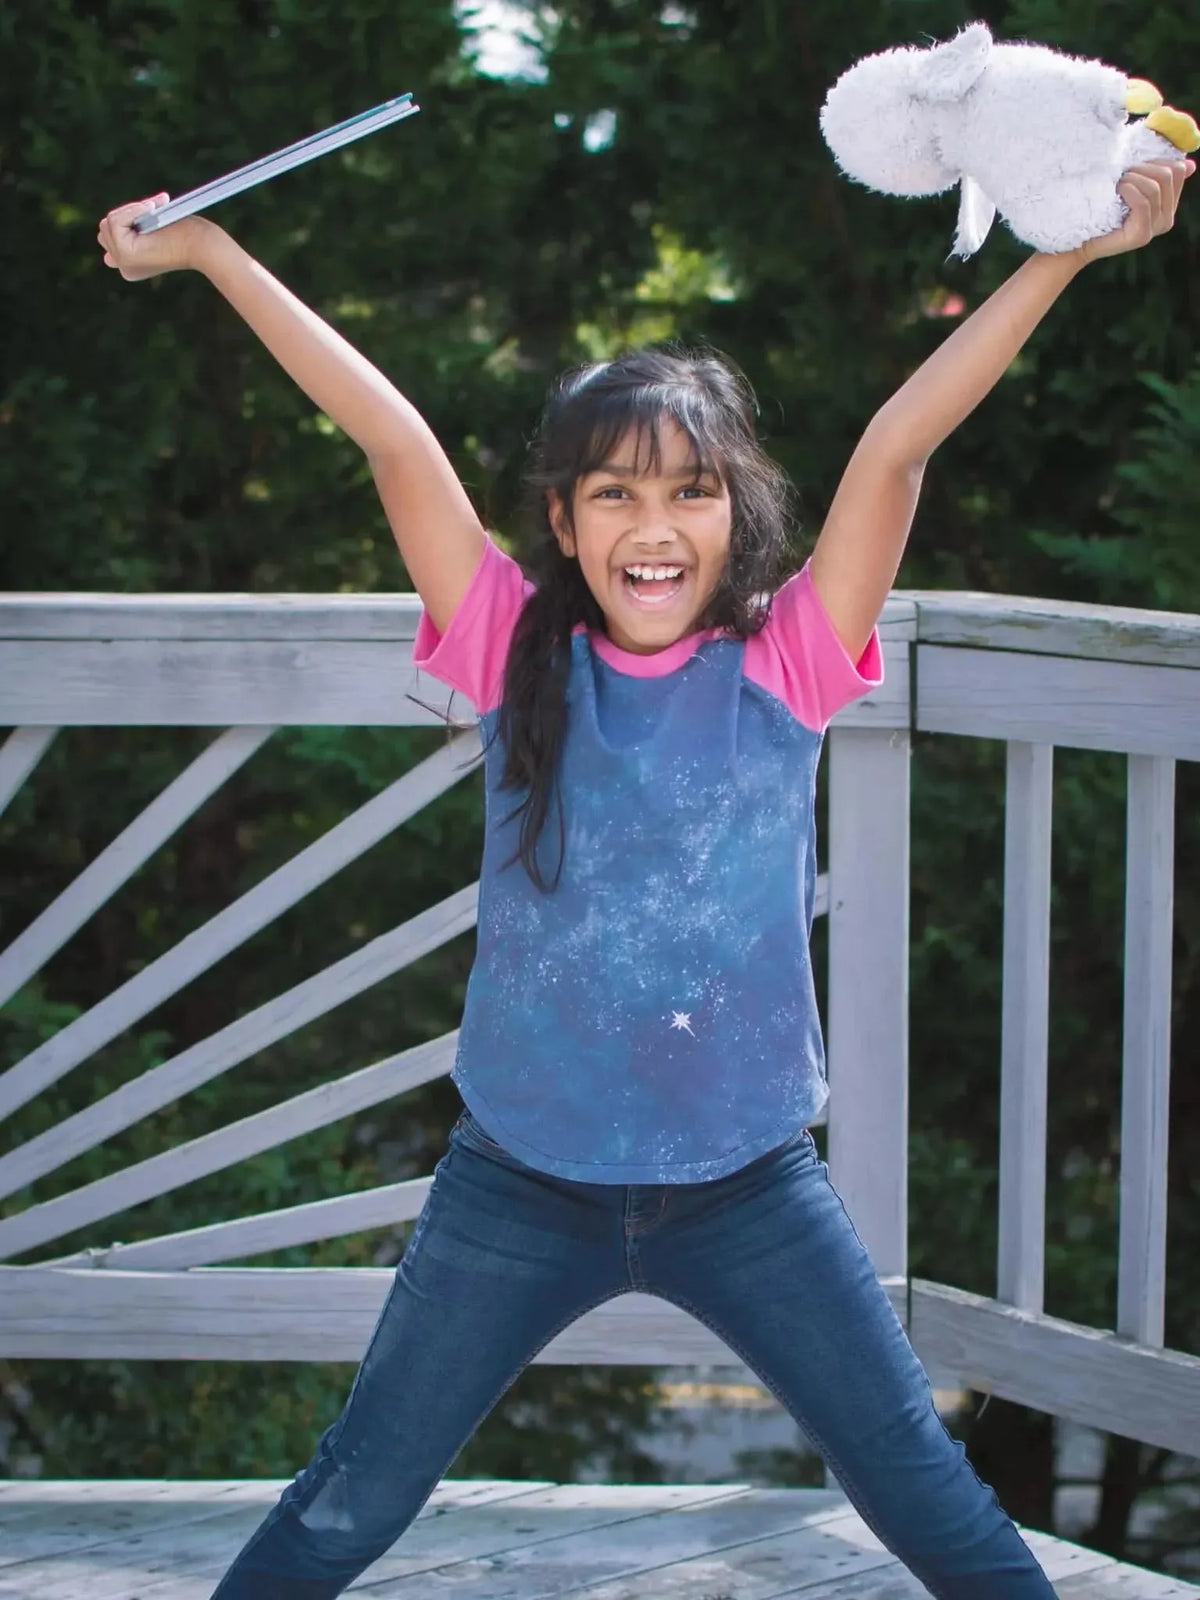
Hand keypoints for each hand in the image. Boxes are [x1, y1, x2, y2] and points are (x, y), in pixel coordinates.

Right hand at [97, 194, 219, 279]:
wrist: (199, 244)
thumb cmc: (184, 234)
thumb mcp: (153, 228)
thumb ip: (131, 227)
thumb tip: (109, 223)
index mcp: (131, 266)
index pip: (109, 237)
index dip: (124, 220)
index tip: (150, 211)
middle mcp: (124, 267)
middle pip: (105, 228)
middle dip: (127, 213)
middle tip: (155, 207)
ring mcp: (122, 262)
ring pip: (108, 223)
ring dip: (132, 210)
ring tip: (154, 209)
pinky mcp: (124, 253)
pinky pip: (115, 220)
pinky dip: (132, 210)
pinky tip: (151, 211)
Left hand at [1077, 158, 1193, 264]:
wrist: (1081, 239)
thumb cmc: (1102, 208)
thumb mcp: (1131, 186)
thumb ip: (1155, 174)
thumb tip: (1190, 164)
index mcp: (1168, 204)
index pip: (1178, 169)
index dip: (1156, 160)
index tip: (1134, 166)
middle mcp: (1166, 219)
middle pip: (1168, 175)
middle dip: (1143, 168)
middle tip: (1123, 174)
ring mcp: (1155, 229)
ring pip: (1155, 187)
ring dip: (1132, 178)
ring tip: (1118, 184)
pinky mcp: (1142, 236)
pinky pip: (1143, 202)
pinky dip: (1129, 191)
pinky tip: (1117, 192)